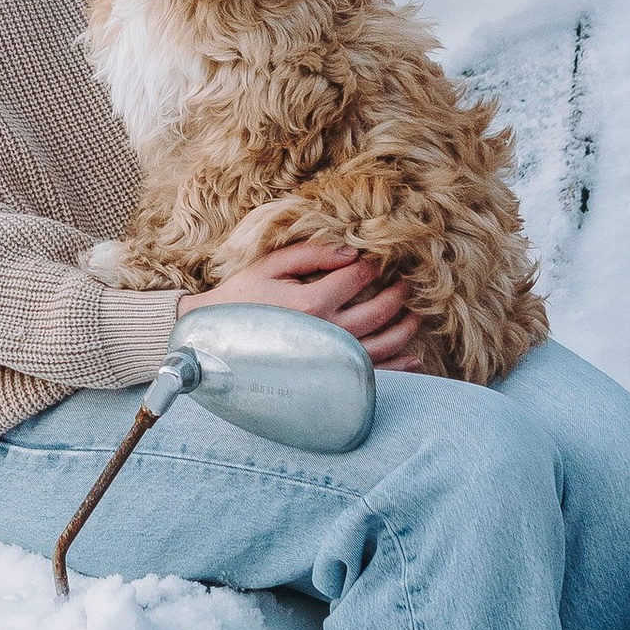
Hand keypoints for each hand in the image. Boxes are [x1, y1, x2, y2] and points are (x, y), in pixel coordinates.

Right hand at [177, 241, 423, 371]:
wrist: (214, 342)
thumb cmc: (240, 300)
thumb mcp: (270, 266)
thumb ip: (312, 253)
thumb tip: (353, 251)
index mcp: (313, 304)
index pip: (359, 278)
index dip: (374, 265)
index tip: (382, 258)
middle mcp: (327, 335)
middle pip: (379, 311)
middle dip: (398, 294)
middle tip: (409, 283)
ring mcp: (331, 361)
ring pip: (383, 345)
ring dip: (406, 328)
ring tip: (416, 314)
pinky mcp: (330, 379)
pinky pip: (373, 376)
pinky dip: (399, 368)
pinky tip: (414, 358)